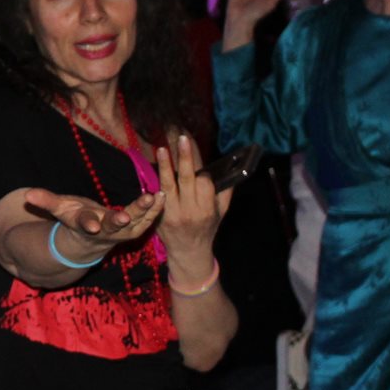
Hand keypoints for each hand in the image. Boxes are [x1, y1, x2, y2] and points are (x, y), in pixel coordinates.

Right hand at [23, 186, 163, 262]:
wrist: (90, 242)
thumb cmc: (74, 220)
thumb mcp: (60, 210)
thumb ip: (46, 201)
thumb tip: (27, 194)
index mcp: (85, 226)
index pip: (85, 225)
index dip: (88, 224)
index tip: (91, 225)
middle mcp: (105, 232)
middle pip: (113, 226)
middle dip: (119, 221)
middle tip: (126, 217)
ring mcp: (121, 233)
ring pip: (135, 224)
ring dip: (144, 212)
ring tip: (153, 196)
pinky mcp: (134, 230)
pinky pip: (147, 221)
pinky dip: (155, 210)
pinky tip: (162, 195)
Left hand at [151, 132, 227, 272]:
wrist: (187, 251)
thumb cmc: (207, 228)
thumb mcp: (221, 213)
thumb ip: (226, 193)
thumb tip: (233, 170)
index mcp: (207, 209)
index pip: (204, 183)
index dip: (202, 172)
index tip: (201, 169)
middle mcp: (190, 211)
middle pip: (187, 179)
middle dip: (185, 158)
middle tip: (182, 138)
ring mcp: (173, 214)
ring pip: (169, 185)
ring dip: (166, 165)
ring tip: (163, 149)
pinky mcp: (159, 216)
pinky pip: (158, 195)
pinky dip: (158, 180)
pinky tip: (156, 167)